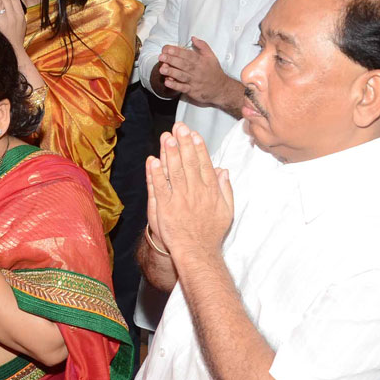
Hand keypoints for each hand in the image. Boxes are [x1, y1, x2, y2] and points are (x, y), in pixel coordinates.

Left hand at [147, 123, 233, 262]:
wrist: (196, 251)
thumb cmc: (211, 231)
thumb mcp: (226, 210)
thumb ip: (225, 189)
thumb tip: (223, 170)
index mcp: (210, 191)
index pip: (204, 164)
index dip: (199, 148)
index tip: (194, 134)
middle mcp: (195, 192)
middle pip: (189, 163)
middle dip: (184, 144)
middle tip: (179, 127)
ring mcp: (179, 199)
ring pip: (174, 172)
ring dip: (170, 154)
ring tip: (166, 137)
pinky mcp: (165, 207)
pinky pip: (159, 187)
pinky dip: (155, 174)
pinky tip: (153, 160)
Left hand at [157, 39, 231, 105]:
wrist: (222, 89)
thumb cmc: (214, 71)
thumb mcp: (211, 56)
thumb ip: (203, 46)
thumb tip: (193, 38)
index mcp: (201, 61)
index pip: (188, 55)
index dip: (177, 51)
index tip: (167, 48)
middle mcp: (197, 70)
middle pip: (183, 64)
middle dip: (171, 60)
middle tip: (161, 56)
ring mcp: (194, 81)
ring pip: (181, 76)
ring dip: (171, 72)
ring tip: (162, 69)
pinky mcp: (192, 91)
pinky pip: (183, 88)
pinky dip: (175, 85)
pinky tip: (167, 82)